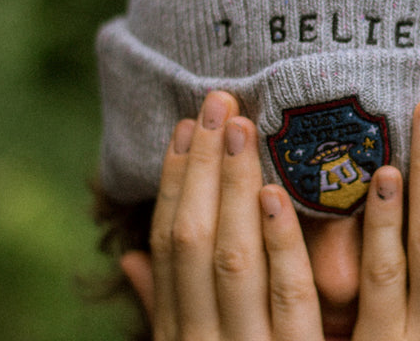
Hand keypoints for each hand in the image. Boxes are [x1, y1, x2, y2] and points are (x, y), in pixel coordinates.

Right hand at [120, 91, 324, 339]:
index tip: (187, 128)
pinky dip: (280, 240)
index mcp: (178, 332)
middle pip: (195, 238)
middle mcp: (203, 338)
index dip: (176, 182)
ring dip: (236, 186)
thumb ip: (167, 306)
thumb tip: (130, 257)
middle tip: (218, 103)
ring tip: (242, 126)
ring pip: (234, 257)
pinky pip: (289, 293)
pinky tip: (276, 192)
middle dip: (204, 166)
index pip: (170, 243)